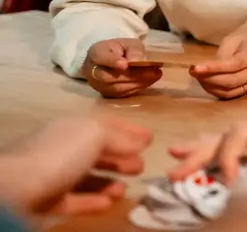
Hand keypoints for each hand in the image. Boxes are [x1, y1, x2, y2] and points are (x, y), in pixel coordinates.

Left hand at [0, 116, 151, 214]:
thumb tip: (140, 143)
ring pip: (88, 176)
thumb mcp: (97, 135)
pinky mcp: (49, 200)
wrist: (16, 188)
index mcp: (74, 126)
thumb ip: (121, 138)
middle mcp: (64, 147)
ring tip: (126, 188)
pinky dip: (94, 200)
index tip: (151, 138)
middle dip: (122, 157)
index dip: (130, 130)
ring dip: (110, 181)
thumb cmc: (61, 154)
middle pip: (98, 150)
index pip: (107, 123)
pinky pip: (76, 199)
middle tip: (142, 165)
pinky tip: (110, 202)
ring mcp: (55, 175)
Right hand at [82, 38, 162, 97]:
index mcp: (96, 53)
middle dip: (133, 75)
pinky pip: (122, 94)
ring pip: (116, 88)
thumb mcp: (129, 43)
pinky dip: (137, 88)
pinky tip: (150, 81)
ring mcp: (98, 85)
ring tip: (155, 75)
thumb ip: (133, 50)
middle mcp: (92, 71)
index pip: (100, 57)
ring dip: (138, 82)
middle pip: (109, 77)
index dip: (112, 62)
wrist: (112, 59)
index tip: (125, 64)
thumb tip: (137, 61)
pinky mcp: (107, 94)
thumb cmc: (120, 49)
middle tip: (153, 71)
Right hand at [168, 108, 246, 184]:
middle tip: (173, 173)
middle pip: (230, 131)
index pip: (243, 132)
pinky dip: (218, 143)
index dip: (227, 156)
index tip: (227, 183)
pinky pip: (241, 134)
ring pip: (231, 131)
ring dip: (204, 146)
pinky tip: (198, 149)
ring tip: (174, 158)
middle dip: (201, 152)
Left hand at [191, 26, 246, 99]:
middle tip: (194, 72)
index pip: (233, 64)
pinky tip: (209, 84)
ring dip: (211, 88)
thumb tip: (206, 70)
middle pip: (231, 81)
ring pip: (231, 91)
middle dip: (209, 79)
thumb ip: (222, 54)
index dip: (213, 68)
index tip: (195, 68)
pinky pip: (232, 95)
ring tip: (199, 78)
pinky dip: (217, 92)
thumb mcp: (235, 38)